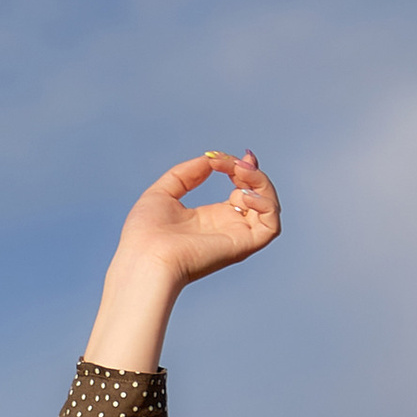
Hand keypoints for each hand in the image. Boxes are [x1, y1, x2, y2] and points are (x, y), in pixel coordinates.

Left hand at [84, 148, 280, 371]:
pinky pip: (271, 227)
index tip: (223, 158)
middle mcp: (228, 228)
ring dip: (261, 183)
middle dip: (253, 172)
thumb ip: (187, 173)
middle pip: (260, 196)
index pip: (242, 190)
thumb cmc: (146, 233)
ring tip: (238, 174)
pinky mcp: (243, 245)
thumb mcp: (163, 192)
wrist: (145, 258)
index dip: (241, 170)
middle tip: (235, 164)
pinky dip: (265, 205)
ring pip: (270, 208)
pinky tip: (242, 195)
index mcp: (212, 218)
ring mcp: (237, 237)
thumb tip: (210, 159)